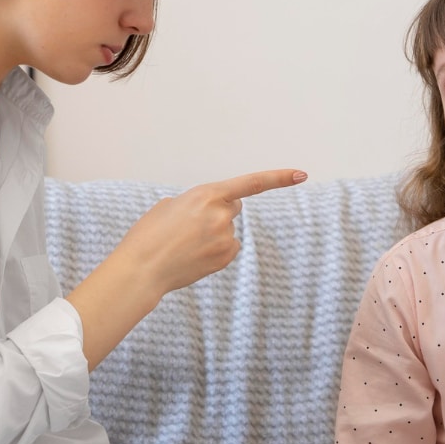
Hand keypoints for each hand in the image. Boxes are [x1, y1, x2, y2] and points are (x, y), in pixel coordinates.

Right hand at [68, 169, 305, 368]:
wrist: (142, 268)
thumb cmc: (149, 235)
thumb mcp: (169, 205)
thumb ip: (195, 202)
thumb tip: (206, 211)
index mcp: (206, 194)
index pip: (252, 184)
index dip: (279, 178)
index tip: (302, 175)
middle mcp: (221, 214)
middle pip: (234, 207)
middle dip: (219, 212)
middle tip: (190, 225)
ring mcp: (226, 237)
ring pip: (228, 231)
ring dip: (213, 234)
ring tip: (184, 244)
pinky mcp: (226, 257)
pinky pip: (227, 248)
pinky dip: (214, 251)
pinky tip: (194, 256)